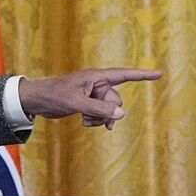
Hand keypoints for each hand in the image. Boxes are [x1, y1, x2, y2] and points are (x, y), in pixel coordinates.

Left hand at [18, 68, 162, 129]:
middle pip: (116, 101)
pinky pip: (101, 115)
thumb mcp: (77, 103)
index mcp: (97, 77)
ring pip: (109, 111)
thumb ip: (99, 109)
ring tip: (85, 120)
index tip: (159, 74)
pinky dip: (95, 121)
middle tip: (91, 116)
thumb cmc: (55, 95)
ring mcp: (94, 95)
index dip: (143, 75)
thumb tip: (120, 116)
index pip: (125, 75)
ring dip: (100, 119)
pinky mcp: (88, 104)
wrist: (36, 100)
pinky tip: (83, 121)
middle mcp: (98, 85)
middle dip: (107, 112)